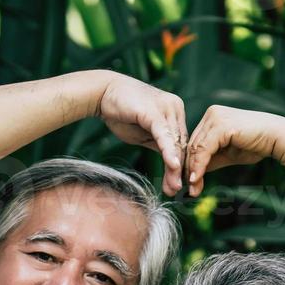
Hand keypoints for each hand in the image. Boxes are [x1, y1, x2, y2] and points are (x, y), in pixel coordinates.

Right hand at [97, 74, 187, 195]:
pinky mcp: (154, 111)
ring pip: (175, 142)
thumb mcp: (144, 133)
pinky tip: (173, 166)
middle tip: (178, 191)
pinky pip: (164, 135)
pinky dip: (169, 151)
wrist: (102, 93)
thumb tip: (172, 165)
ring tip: (175, 186)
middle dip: (180, 170)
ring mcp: (166, 108)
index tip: (179, 185)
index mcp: (175, 113)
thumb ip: (159, 145)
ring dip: (175, 166)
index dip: (181, 166)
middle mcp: (175, 108)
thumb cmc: (122, 113)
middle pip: (181, 145)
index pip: (182, 143)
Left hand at [185, 104, 284, 196]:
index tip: (189, 184)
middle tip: (189, 190)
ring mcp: (215, 118)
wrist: (277, 138)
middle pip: (193, 146)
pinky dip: (199, 166)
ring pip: (196, 148)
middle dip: (189, 170)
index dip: (190, 164)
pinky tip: (196, 180)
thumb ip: (210, 160)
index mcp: (212, 118)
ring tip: (193, 189)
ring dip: (193, 171)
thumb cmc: (256, 145)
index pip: (195, 143)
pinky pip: (203, 150)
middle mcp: (211, 114)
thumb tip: (193, 175)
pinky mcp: (220, 126)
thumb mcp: (228, 154)